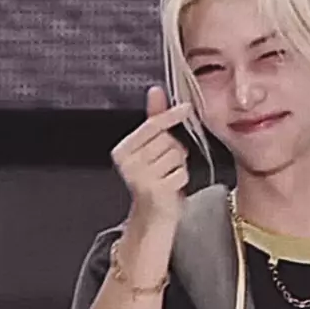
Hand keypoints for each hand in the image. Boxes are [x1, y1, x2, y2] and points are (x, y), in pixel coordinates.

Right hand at [111, 86, 191, 222]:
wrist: (152, 217)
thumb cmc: (154, 180)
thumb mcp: (153, 148)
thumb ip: (155, 118)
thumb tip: (156, 90)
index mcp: (123, 150)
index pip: (152, 125)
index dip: (171, 115)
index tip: (186, 108)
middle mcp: (128, 163)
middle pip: (168, 140)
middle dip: (175, 149)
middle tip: (167, 164)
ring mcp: (140, 178)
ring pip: (176, 155)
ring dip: (179, 165)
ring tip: (169, 176)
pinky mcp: (155, 191)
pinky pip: (181, 172)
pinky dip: (182, 179)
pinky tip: (171, 187)